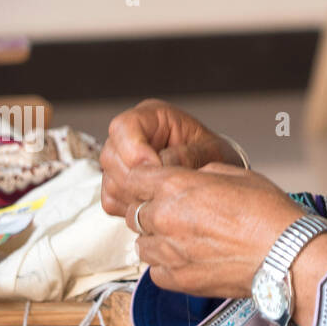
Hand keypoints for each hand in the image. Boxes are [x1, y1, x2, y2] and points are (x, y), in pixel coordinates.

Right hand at [100, 99, 242, 217]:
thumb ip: (188, 154)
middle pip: (111, 156)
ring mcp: (121, 160)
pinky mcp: (118, 185)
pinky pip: (111, 201)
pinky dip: (132, 208)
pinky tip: (156, 205)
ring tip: (166, 198)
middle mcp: (131, 136)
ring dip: (136, 195)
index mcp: (152, 118)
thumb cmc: (215, 158)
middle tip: (165, 190)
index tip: (157, 168)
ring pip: (110, 181)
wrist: (216, 177)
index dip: (134, 149)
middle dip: (138, 178)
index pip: (124, 126)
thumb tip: (161, 164)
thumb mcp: (213, 152)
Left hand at [125, 162, 299, 297]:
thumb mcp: (236, 175)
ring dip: (156, 239)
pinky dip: (166, 266)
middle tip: (177, 214)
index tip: (154, 186)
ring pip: (141, 243)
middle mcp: (165, 218)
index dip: (145, 180)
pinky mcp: (178, 280)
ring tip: (183, 239)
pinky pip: (155, 271)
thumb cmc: (270, 216)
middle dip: (152, 210)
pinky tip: (188, 260)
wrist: (287, 256)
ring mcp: (169, 252)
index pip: (135, 178)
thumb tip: (191, 179)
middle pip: (135, 211)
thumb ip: (201, 175)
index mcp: (175, 186)